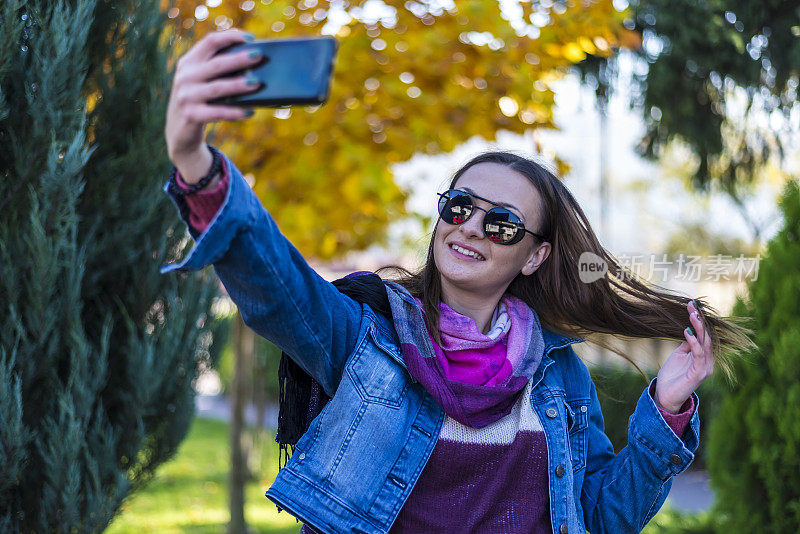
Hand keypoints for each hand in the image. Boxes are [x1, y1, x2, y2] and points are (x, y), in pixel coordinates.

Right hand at [164, 29, 260, 177]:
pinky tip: (250, 111)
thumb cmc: (200, 101)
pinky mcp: (191, 115)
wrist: (179, 131)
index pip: (210, 41)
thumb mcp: (201, 81)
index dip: (230, 37)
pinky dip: (235, 112)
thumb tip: (254, 64)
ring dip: (239, 85)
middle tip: (259, 56)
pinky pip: (218, 112)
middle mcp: (185, 76)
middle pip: (216, 64)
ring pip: (218, 88)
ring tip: (257, 84)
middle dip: (239, 59)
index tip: (251, 39)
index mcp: (188, 62)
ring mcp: (186, 96)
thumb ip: (218, 70)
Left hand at [655, 300, 713, 412]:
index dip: (699, 320)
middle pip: (707, 336)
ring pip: (705, 343)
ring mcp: (705, 367)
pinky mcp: (699, 373)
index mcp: (703, 356)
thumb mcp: (679, 355)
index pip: (704, 335)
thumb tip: (690, 330)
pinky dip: (694, 342)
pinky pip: (699, 355)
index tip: (691, 305)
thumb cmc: (671, 376)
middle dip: (700, 320)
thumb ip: (687, 345)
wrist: (665, 395)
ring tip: (692, 314)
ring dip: (698, 328)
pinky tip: (687, 332)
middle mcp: (708, 361)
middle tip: (692, 306)